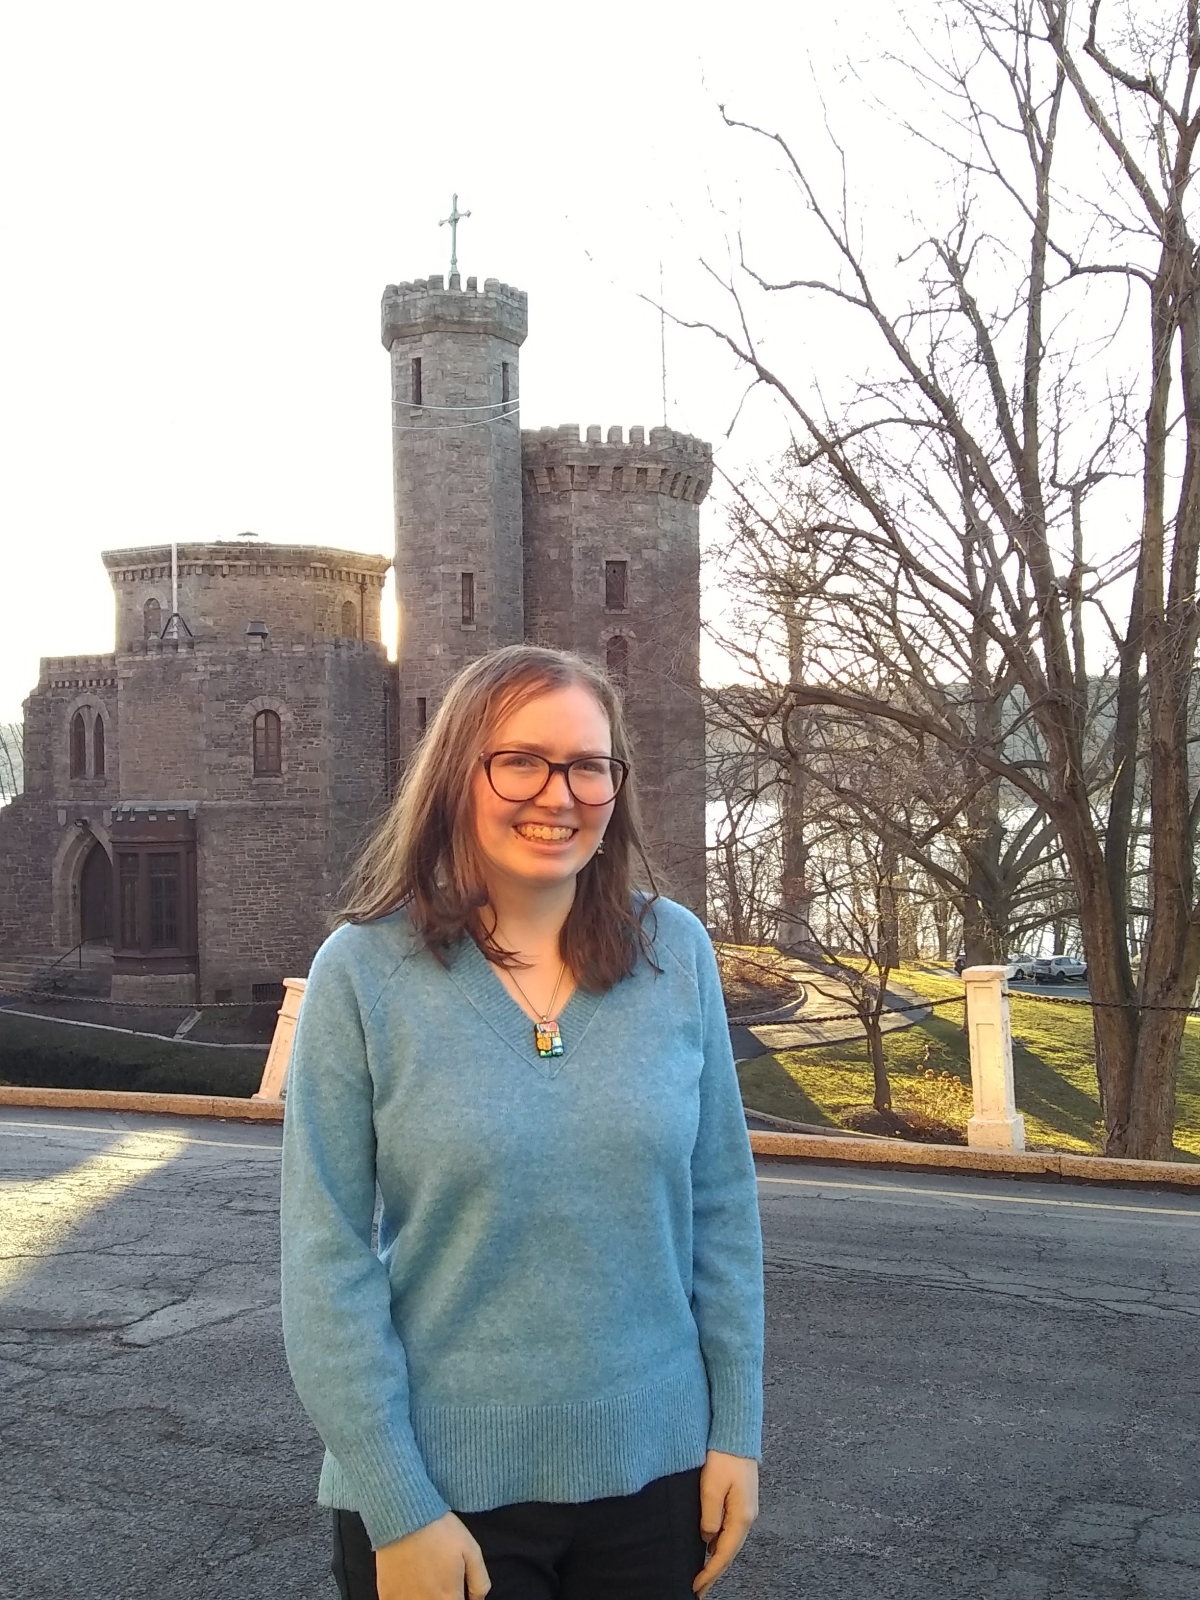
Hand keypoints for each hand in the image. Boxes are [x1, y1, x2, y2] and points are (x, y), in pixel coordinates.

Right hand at [374, 1511, 490, 1599]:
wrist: (405, 1515)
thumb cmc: (439, 1530)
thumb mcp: (472, 1550)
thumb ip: (480, 1582)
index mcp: (448, 1598)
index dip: (460, 1599)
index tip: (458, 1590)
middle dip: (444, 1598)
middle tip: (444, 1583)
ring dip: (426, 1597)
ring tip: (427, 1581)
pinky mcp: (387, 1596)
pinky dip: (407, 1597)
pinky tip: (411, 1584)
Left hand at [693, 1450, 758, 1595]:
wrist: (737, 1433)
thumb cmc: (724, 1456)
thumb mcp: (711, 1486)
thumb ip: (709, 1516)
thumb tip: (707, 1538)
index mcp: (742, 1516)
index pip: (725, 1554)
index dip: (710, 1573)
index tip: (696, 1586)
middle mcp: (748, 1516)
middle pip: (730, 1551)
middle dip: (714, 1571)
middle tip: (699, 1588)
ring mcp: (746, 1508)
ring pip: (731, 1541)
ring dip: (717, 1558)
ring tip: (703, 1573)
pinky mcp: (741, 1500)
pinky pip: (731, 1529)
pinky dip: (721, 1543)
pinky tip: (711, 1546)